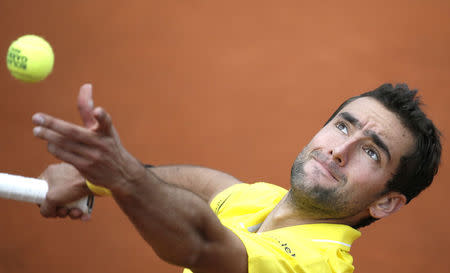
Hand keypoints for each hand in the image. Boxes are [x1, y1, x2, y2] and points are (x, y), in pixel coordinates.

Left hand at [32, 84, 146, 191]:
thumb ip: (90, 109)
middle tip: (36, 118)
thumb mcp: (103, 128)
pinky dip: (54, 148)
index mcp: (107, 131)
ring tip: (37, 131)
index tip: (98, 111)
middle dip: (53, 124)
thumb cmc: (108, 145)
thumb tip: (86, 86)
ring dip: (49, 137)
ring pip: (65, 144)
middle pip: (73, 132)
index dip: (102, 116)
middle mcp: (101, 144)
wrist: (120, 173)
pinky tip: (49, 143)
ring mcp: (93, 157)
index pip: (106, 122)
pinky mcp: (86, 168)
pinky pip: (65, 156)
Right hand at [39, 162, 90, 219]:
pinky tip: (86, 216)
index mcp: (50, 173)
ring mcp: (74, 181)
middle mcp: (61, 175)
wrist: (97, 182)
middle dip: (61, 210)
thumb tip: (48, 213)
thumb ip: (45, 209)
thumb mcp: (51, 199)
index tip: (50, 210)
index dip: (43, 203)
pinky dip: (81, 209)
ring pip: (69, 202)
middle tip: (65, 212)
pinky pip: (79, 201)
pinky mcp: (84, 187)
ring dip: (72, 212)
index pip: (40, 190)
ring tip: (78, 213)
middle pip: (56, 199)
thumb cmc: (73, 186)